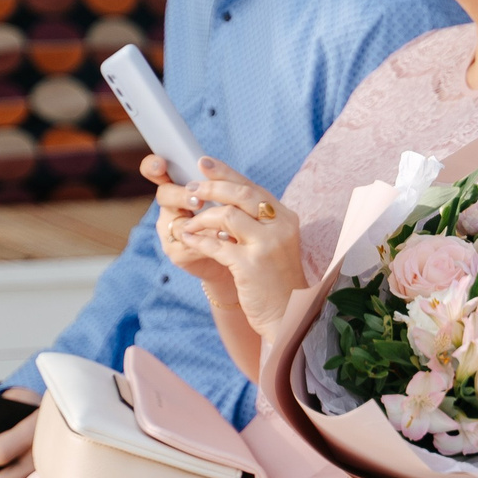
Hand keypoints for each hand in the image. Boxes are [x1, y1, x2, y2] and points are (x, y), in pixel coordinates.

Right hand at [146, 153, 231, 295]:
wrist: (238, 255)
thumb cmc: (233, 221)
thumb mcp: (230, 197)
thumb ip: (220, 180)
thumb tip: (207, 163)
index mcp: (180, 186)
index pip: (155, 171)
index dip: (152, 165)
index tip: (160, 164)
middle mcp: (170, 207)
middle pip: (164, 195)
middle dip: (181, 196)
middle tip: (198, 201)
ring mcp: (169, 231)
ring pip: (179, 224)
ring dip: (202, 223)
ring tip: (223, 226)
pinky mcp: (176, 253)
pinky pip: (190, 245)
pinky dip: (210, 241)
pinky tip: (226, 240)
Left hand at [169, 157, 307, 333]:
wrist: (289, 315)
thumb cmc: (276, 280)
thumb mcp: (274, 245)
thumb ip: (257, 223)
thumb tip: (225, 201)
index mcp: (286, 219)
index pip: (253, 187)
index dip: (226, 173)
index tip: (203, 163)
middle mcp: (280, 227)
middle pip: (241, 194)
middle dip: (211, 187)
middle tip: (190, 188)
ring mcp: (266, 246)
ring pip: (226, 215)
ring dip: (201, 217)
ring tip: (189, 223)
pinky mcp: (250, 266)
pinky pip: (215, 244)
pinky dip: (198, 240)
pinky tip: (188, 239)